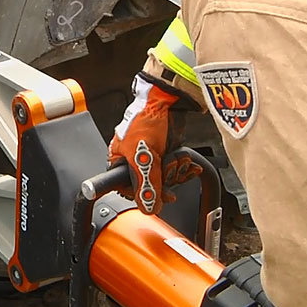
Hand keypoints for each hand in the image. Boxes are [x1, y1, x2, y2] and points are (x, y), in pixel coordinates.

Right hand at [108, 73, 195, 213]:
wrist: (168, 99)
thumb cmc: (147, 117)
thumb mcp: (144, 156)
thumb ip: (146, 183)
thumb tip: (147, 207)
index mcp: (118, 159)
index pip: (127, 188)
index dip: (143, 195)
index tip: (156, 198)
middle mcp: (133, 159)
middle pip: (148, 184)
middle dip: (164, 180)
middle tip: (169, 174)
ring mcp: (150, 156)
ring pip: (163, 178)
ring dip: (176, 172)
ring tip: (179, 161)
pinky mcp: (165, 152)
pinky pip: (173, 169)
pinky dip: (183, 168)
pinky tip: (187, 164)